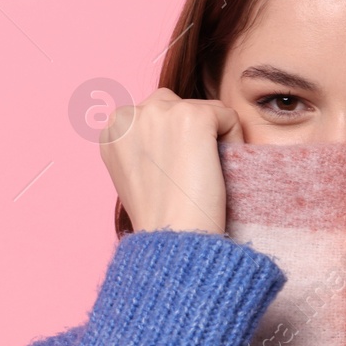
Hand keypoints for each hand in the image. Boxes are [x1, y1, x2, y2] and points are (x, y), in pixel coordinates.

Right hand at [100, 87, 245, 234]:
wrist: (174, 238)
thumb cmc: (161, 218)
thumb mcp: (137, 175)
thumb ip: (144, 146)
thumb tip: (170, 134)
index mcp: (112, 128)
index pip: (156, 116)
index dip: (174, 145)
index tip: (173, 176)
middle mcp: (129, 113)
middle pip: (178, 106)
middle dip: (190, 134)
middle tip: (190, 176)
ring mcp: (160, 111)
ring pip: (204, 110)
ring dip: (211, 138)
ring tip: (200, 175)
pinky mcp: (193, 116)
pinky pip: (227, 117)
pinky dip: (233, 141)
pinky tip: (216, 171)